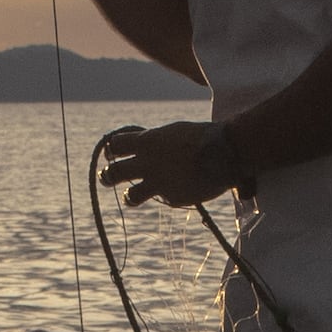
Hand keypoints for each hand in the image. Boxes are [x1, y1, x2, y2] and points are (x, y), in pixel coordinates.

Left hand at [96, 121, 240, 207]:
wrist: (225, 153)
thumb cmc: (201, 137)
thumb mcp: (172, 132)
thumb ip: (155, 142)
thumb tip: (143, 149)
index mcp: (146, 141)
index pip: (114, 145)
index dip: (112, 150)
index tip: (114, 153)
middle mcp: (147, 163)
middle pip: (112, 173)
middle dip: (107, 176)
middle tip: (108, 177)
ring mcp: (158, 183)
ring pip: (130, 196)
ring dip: (128, 196)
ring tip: (131, 195)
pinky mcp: (172, 199)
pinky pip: (164, 199)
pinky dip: (169, 195)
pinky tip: (182, 187)